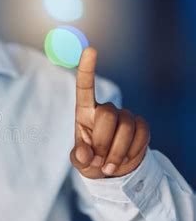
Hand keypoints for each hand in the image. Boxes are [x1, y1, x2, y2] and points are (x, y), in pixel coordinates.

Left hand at [70, 48, 149, 178]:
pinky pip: (142, 134)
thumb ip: (79, 157)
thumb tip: (86, 154)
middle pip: (107, 114)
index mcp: (84, 112)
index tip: (90, 49)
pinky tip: (124, 160)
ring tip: (108, 166)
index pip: (85, 87)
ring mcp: (124, 116)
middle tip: (99, 161)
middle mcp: (105, 109)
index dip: (87, 69)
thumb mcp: (80, 161)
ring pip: (126, 126)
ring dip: (116, 152)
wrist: (111, 171)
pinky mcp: (141, 125)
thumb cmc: (90, 160)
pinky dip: (132, 152)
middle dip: (103, 141)